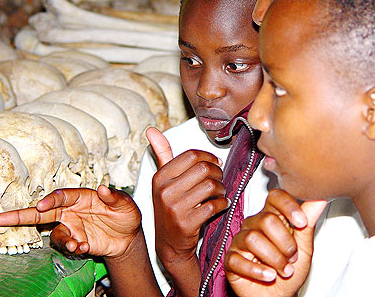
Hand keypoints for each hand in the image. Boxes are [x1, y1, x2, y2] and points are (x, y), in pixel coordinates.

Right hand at [0, 185, 140, 258]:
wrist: (128, 236)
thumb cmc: (126, 214)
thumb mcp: (126, 204)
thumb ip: (115, 197)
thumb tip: (103, 189)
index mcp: (82, 197)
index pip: (62, 196)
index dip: (51, 200)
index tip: (42, 205)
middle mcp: (72, 211)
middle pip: (43, 212)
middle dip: (23, 215)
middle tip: (2, 218)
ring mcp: (72, 227)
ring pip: (55, 233)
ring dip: (62, 240)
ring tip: (77, 245)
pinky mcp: (75, 241)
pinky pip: (66, 245)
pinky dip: (73, 248)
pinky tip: (84, 248)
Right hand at [146, 127, 229, 295]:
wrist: (169, 244)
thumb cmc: (169, 207)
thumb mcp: (162, 181)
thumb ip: (161, 154)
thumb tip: (151, 130)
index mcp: (160, 177)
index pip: (191, 155)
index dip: (208, 157)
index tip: (214, 163)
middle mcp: (165, 191)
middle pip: (204, 169)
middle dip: (217, 172)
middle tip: (218, 179)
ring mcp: (175, 208)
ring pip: (211, 186)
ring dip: (222, 189)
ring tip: (220, 192)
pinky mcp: (187, 223)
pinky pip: (215, 205)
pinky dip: (223, 203)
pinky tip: (221, 205)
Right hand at [224, 189, 326, 296]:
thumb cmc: (290, 270)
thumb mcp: (304, 248)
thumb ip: (308, 223)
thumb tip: (320, 198)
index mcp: (272, 216)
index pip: (275, 197)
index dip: (288, 206)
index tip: (301, 223)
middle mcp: (253, 224)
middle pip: (266, 219)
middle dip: (285, 243)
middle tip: (292, 258)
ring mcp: (240, 241)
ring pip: (253, 239)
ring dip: (274, 259)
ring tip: (283, 271)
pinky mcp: (230, 259)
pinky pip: (238, 259)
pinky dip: (257, 271)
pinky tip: (269, 276)